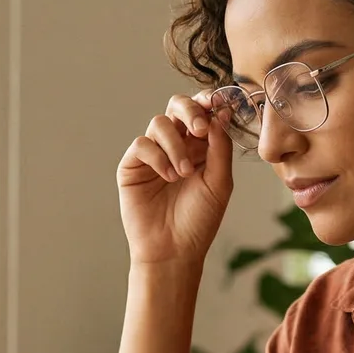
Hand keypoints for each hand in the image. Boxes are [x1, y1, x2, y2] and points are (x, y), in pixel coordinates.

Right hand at [117, 92, 233, 267]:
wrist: (174, 249)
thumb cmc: (199, 220)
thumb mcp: (219, 182)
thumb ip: (220, 147)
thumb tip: (220, 114)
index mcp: (200, 147)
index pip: (201, 113)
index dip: (207, 103)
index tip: (217, 103)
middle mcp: (176, 146)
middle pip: (176, 107)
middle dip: (190, 111)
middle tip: (200, 129)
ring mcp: (153, 154)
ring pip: (160, 123)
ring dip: (175, 144)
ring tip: (183, 173)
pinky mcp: (132, 165)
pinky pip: (142, 144)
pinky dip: (158, 156)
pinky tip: (168, 177)